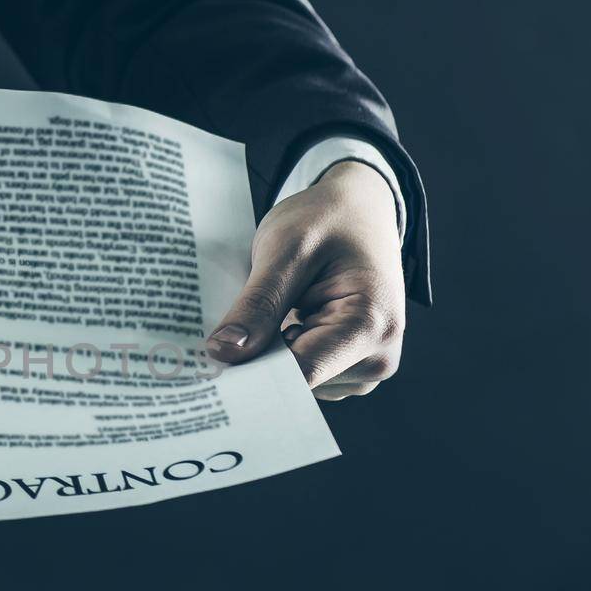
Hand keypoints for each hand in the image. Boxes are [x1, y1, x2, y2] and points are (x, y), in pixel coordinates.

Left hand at [206, 161, 404, 399]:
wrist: (358, 209)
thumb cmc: (328, 219)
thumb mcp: (285, 249)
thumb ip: (258, 304)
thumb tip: (224, 353)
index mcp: (371, 324)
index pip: (302, 373)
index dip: (253, 372)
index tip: (212, 366)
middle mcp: (379, 355)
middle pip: (300, 381)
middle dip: (260, 358)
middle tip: (230, 328)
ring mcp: (367, 366)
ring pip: (298, 381)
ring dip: (272, 354)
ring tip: (271, 312)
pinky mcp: (351, 367)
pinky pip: (305, 374)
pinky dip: (283, 353)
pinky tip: (280, 323)